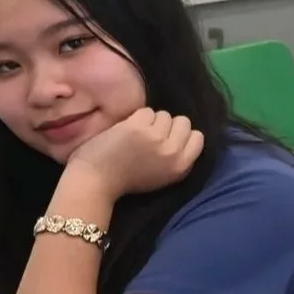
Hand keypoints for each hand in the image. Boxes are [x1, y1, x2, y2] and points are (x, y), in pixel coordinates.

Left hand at [62, 108, 203, 203]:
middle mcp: (173, 152)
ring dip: (150, 121)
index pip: (197, 137)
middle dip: (168, 125)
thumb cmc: (126, 181)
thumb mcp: (162, 176)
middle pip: (183, 122)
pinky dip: (135, 118)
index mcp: (181, 167)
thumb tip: (182, 133)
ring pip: (164, 114)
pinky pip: (146, 111)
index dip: (182, 135)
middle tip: (150, 136)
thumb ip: (176, 157)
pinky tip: (125, 131)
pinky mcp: (138, 127)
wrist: (95, 183)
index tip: (167, 140)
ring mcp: (156, 138)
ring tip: (135, 135)